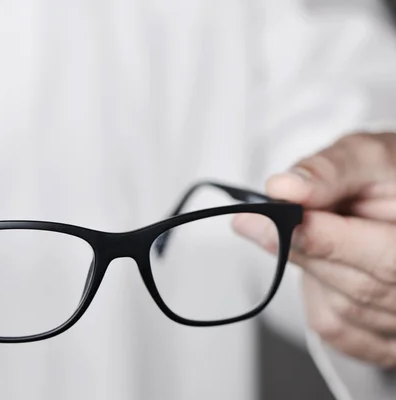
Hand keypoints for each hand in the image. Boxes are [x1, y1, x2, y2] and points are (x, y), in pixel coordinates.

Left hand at [233, 132, 395, 367]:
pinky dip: (318, 296)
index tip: (280, 222)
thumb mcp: (367, 157)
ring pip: (342, 309)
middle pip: (358, 286)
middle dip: (305, 249)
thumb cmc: (390, 178)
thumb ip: (328, 172)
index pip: (387, 258)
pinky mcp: (385, 339)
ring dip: (313, 270)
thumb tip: (282, 188)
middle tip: (257, 221)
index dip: (326, 241)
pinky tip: (329, 265)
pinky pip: (337, 329)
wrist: (394, 199)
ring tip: (319, 234)